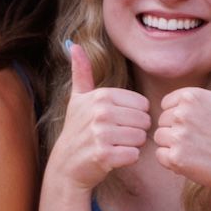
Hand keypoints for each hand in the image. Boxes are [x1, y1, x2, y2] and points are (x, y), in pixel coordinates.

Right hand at [47, 45, 149, 192]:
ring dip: (132, 145)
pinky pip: (134, 155)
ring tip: (115, 146)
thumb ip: (81, 72)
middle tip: (116, 137)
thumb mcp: (77, 99)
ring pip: (141, 138)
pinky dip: (127, 159)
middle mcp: (101, 112)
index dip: (133, 116)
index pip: (142, 104)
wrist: (65, 165)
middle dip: (135, 131)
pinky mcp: (105, 156)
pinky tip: (113, 158)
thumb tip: (74, 45)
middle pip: (144, 121)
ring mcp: (102, 134)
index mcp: (101, 96)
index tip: (117, 122)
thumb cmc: (77, 130)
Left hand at [151, 47, 210, 200]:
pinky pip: (159, 156)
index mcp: (191, 95)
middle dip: (176, 131)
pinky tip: (192, 161)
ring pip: (159, 138)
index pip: (167, 104)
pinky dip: (171, 161)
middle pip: (162, 121)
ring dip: (173, 146)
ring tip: (197, 149)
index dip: (181, 116)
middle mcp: (181, 113)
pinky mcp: (175, 158)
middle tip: (201, 139)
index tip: (200, 124)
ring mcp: (178, 136)